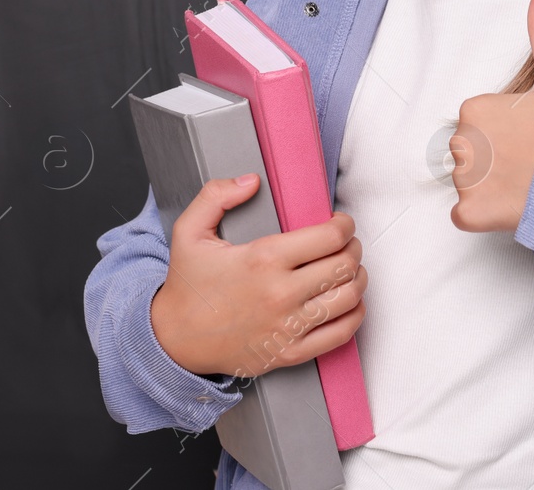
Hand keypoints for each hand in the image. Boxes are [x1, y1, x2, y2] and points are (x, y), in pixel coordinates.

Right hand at [149, 175, 368, 378]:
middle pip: (344, 266)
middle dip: (353, 248)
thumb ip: (216, 195)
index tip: (341, 223)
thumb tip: (251, 181)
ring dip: (358, 279)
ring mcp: (288, 326)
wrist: (175, 340)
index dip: (344, 225)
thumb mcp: (189, 231)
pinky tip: (350, 303)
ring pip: (348, 298)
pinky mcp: (291, 352)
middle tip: (348, 243)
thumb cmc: (187, 287)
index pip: (328, 237)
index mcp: (262, 259)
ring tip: (351, 269)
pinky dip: (354, 315)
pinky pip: (340, 335)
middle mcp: (281, 293)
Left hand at [449, 0, 533, 232]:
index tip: (531, 137)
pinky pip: (464, 215)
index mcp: (473, 108)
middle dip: (494, 158)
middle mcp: (460, 142)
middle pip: (469, 152)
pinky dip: (483, 215)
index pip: (478, 123)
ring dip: (490, 186)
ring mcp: (464, 180)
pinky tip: (512, 205)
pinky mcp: (469, 212)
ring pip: (468, 182)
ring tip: (526, 183)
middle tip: (530, 162)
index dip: (505, 132)